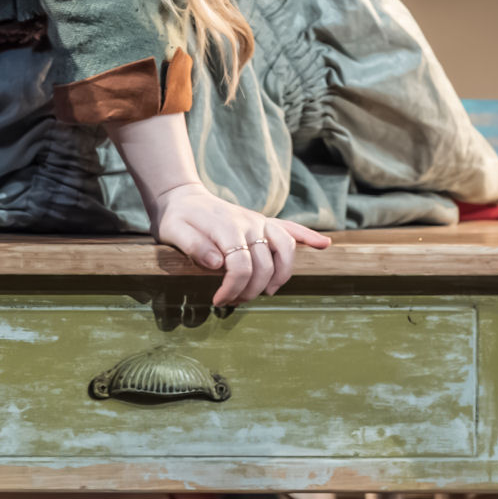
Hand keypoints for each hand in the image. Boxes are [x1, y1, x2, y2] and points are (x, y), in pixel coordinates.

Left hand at [149, 183, 330, 305]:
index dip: (233, 288)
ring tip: (267, 292)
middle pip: (264, 264)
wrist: (182, 198)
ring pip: (285, 249)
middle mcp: (249, 223)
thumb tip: (218, 263)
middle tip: (233, 301)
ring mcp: (259, 222)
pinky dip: (308, 236)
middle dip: (252, 290)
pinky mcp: (263, 222)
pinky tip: (324, 245)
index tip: (219, 300)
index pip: (241, 265)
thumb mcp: (173, 232)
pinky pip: (291, 228)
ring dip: (281, 275)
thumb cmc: (176, 219)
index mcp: (226, 227)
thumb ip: (193, 246)